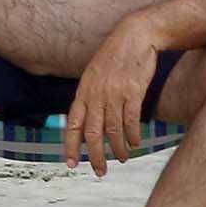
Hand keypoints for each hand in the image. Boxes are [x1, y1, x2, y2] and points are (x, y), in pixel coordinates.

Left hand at [64, 23, 161, 175]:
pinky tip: (135, 143)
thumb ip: (90, 95)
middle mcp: (96, 94)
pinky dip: (133, 136)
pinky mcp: (133, 92)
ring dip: (118, 148)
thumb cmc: (116, 55)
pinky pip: (131, 121)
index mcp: (84, 91)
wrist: (135, 35)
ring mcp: (114, 93)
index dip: (70, 145)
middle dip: (96, 156)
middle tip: (100, 171)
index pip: (72, 124)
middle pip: (93, 133)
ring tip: (122, 158)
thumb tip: (88, 118)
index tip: (70, 163)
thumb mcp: (95, 73)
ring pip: (113, 130)